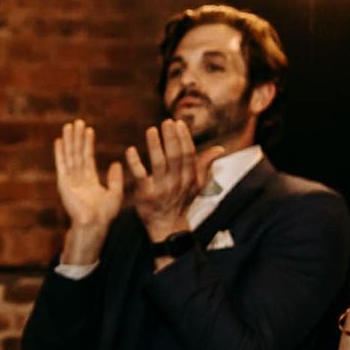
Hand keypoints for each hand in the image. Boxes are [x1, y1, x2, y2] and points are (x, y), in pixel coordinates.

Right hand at [52, 120, 123, 232]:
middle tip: (77, 122)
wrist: (94, 224)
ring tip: (69, 126)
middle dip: (77, 138)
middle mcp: (78, 179)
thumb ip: (115, 178)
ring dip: (69, 140)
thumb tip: (115, 163)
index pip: (88, 158)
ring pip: (70, 155)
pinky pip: (62, 164)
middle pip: (77, 153)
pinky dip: (60, 152)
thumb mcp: (115, 193)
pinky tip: (59, 141)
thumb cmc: (105, 214)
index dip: (88, 144)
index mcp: (89, 181)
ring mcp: (70, 180)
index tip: (89, 130)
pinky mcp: (64, 183)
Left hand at [125, 119, 204, 242]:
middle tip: (166, 122)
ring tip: (151, 130)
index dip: (184, 138)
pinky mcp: (145, 195)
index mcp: (189, 177)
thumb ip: (205, 165)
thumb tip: (220, 149)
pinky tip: (130, 150)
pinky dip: (135, 163)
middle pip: (175, 156)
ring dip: (155, 145)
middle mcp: (177, 182)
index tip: (178, 123)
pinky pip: (140, 176)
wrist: (167, 227)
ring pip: (159, 164)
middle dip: (171, 137)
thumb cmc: (182, 201)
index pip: (189, 154)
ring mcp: (161, 189)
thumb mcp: (196, 185)